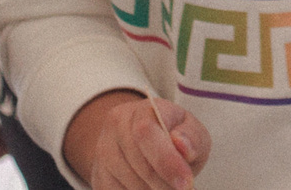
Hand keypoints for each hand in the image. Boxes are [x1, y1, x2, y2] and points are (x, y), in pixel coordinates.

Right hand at [62, 91, 209, 189]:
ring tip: (166, 187)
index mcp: (145, 108)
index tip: (185, 182)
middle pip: (138, 160)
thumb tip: (182, 146)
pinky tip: (149, 188)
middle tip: (180, 189)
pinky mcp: (98, 172)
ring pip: (127, 178)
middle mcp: (119, 123)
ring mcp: (103, 147)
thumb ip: (192, 137)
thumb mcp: (192, 132)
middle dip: (162, 181)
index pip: (146, 131)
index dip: (166, 160)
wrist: (146, 145)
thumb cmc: (175, 137)